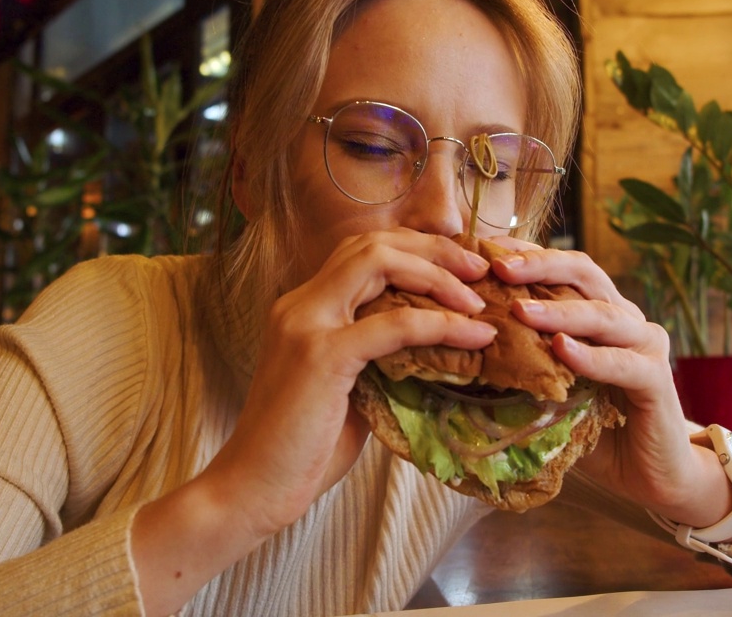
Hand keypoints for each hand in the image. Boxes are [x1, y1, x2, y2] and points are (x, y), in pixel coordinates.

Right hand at [133, 229, 495, 614]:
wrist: (252, 488)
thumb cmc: (302, 447)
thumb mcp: (347, 388)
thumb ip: (378, 357)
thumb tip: (435, 346)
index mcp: (303, 307)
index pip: (361, 251)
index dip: (415, 249)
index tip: (459, 269)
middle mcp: (300, 303)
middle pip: (373, 243)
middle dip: (433, 248)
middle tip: (478, 268)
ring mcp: (307, 324)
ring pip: (380, 264)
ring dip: (439, 276)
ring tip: (478, 300)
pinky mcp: (322, 355)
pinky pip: (394, 324)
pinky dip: (441, 325)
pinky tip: (475, 337)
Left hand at [484, 237, 731, 526]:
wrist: (651, 473)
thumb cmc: (596, 429)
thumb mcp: (552, 391)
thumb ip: (524, 366)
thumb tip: (465, 351)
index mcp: (600, 312)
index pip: (565, 268)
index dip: (529, 254)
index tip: (487, 247)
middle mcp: (626, 319)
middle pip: (585, 273)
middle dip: (540, 265)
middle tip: (498, 267)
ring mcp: (645, 346)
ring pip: (602, 314)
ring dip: (559, 310)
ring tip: (521, 310)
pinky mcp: (656, 380)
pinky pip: (622, 362)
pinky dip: (591, 356)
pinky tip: (563, 350)